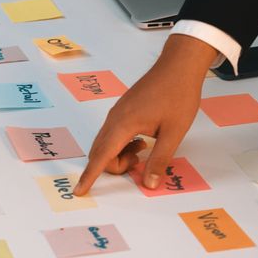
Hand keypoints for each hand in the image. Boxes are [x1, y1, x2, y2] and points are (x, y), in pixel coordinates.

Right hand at [74, 35, 216, 195]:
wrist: (177, 66)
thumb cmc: (178, 96)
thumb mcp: (174, 132)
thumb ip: (159, 160)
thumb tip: (149, 184)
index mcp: (124, 124)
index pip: (102, 156)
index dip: (90, 176)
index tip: (80, 191)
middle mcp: (114, 118)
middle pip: (99, 152)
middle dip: (113, 166)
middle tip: (140, 162)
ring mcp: (116, 112)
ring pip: (105, 143)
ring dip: (118, 154)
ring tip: (144, 149)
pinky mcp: (121, 109)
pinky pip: (111, 134)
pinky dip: (120, 144)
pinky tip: (141, 139)